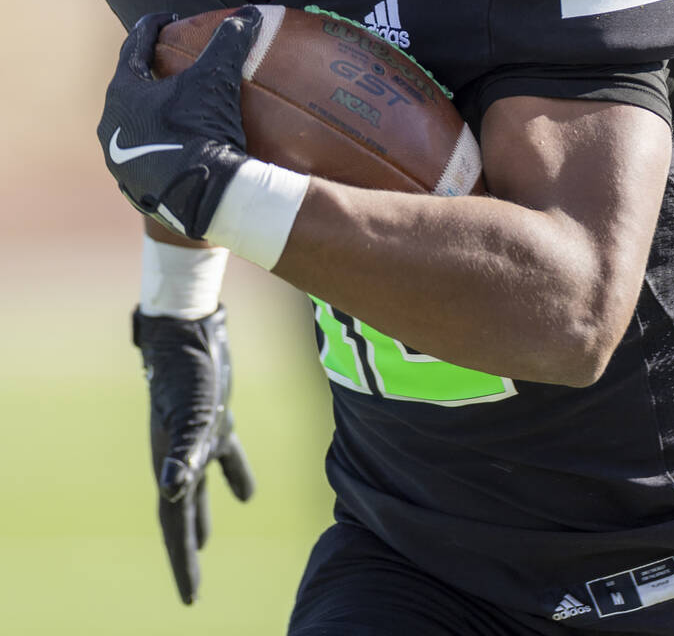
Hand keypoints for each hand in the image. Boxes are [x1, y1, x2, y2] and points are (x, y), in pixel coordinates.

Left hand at [98, 7, 260, 238]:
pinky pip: (145, 156)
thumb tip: (248, 15)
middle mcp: (112, 126)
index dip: (152, 27)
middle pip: (130, 88)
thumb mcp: (217, 79)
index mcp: (123, 94)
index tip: (169, 18)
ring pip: (134, 125)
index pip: (133, 48)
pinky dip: (160, 145)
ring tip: (177, 106)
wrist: (202, 196)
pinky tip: (180, 145)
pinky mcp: (135, 186)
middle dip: (150, 72)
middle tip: (171, 60)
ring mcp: (120, 160)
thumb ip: (229, 41)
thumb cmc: (201, 130)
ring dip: (152, 112)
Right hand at [133, 305, 254, 604]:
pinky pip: (224, 454)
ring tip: (205, 545)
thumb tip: (173, 490)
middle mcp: (179, 455)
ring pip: (198, 487)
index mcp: (171, 463)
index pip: (174, 524)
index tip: (190, 600)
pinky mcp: (216, 417)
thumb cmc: (188, 370)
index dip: (182, 563)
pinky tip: (246, 495)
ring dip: (201, 516)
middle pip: (181, 514)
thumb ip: (183, 451)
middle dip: (186, 551)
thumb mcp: (191, 413)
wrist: (185, 329)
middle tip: (191, 587)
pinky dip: (234, 474)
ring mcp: (197, 436)